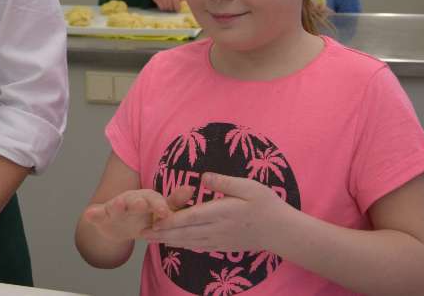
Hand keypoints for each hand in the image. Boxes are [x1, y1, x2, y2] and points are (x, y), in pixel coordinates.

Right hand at [82, 186, 194, 241]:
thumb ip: (174, 202)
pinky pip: (96, 214)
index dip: (159, 206)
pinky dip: (93, 214)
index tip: (166, 213)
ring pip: (117, 204)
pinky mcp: (101, 216)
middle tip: (143, 205)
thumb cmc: (141, 218)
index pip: (154, 200)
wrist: (114, 227)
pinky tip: (89, 214)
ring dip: (118, 204)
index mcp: (145, 200)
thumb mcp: (157, 213)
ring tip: (118, 204)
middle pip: (135, 199)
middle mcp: (130, 200)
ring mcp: (115, 208)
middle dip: (139, 202)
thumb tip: (191, 189)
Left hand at [142, 173, 290, 252]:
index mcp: (221, 212)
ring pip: (189, 242)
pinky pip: (199, 247)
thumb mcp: (249, 186)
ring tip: (152, 238)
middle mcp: (217, 229)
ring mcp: (220, 240)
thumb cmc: (267, 205)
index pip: (190, 217)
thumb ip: (224, 182)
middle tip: (142, 232)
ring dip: (169, 240)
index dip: (169, 219)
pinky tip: (176, 243)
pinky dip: (184, 245)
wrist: (282, 232)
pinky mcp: (223, 246)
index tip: (152, 219)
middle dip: (162, 233)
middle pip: (184, 232)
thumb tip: (203, 177)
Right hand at [148, 0, 184, 11]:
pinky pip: (161, 7)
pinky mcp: (158, 0)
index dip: (178, 8)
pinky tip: (161, 4)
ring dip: (167, 8)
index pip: (178, 4)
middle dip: (172, 9)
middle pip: (172, 7)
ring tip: (165, 4)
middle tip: (171, 8)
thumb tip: (184, 2)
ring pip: (167, 8)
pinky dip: (162, 7)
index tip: (177, 10)